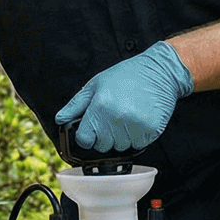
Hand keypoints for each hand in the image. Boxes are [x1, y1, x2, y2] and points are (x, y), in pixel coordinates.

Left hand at [55, 41, 193, 152]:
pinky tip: (139, 119)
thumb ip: (76, 105)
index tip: (92, 129)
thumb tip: (60, 120)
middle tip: (113, 116)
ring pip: (121, 148)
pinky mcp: (151, 131)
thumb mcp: (96, 84)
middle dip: (105, 136)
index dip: (86, 136)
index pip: (85, 140)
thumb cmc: (127, 76)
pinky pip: (138, 145)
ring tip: (128, 115)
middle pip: (103, 146)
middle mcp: (117, 118)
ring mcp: (135, 126)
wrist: (159, 71)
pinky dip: (137, 137)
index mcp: (100, 106)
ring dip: (122, 137)